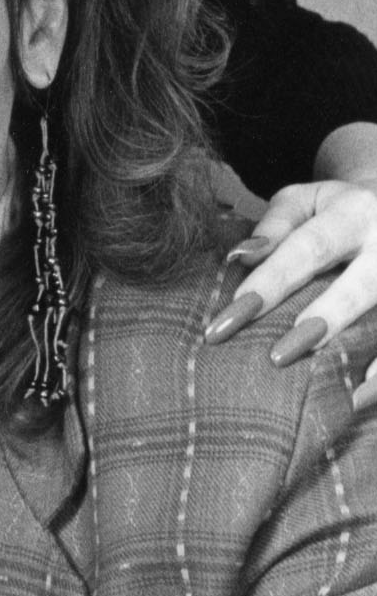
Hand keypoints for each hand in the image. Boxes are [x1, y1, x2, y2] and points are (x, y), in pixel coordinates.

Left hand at [203, 179, 376, 402]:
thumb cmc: (333, 209)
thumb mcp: (303, 201)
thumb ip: (274, 227)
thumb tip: (242, 256)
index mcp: (354, 213)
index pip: (307, 249)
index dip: (271, 282)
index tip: (231, 316)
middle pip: (360, 288)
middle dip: (322, 322)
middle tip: (278, 357)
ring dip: (364, 356)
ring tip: (339, 394)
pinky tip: (362, 394)